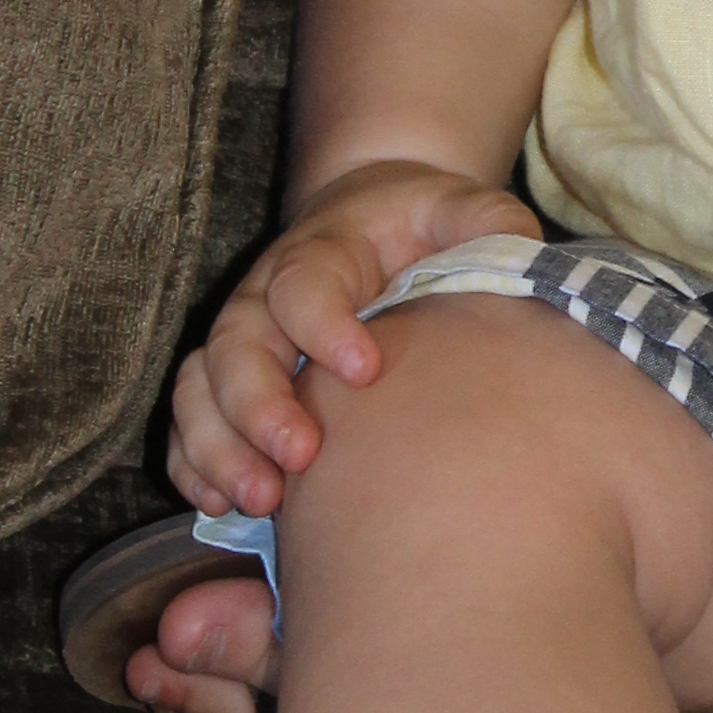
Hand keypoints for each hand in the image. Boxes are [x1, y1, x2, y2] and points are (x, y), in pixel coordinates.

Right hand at [164, 162, 542, 518]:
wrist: (371, 215)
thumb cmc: (421, 223)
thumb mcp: (459, 207)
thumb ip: (489, 223)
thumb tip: (524, 257)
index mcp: (323, 250)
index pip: (305, 283)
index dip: (324, 325)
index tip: (366, 368)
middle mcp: (265, 294)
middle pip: (235, 345)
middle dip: (258, 405)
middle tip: (301, 457)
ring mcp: (241, 339)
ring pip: (199, 389)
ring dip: (221, 447)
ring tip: (262, 500)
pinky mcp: (227, 381)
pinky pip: (188, 422)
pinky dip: (195, 464)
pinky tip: (221, 505)